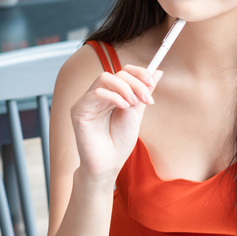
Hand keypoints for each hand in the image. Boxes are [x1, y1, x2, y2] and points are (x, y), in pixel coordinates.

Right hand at [69, 65, 160, 179]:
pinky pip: (96, 93)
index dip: (138, 73)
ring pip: (105, 78)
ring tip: (133, 104)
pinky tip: (123, 107)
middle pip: (116, 73)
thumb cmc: (119, 143)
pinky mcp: (78, 110)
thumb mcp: (136, 113)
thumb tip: (157, 71)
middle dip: (136, 83)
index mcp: (112, 94)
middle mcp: (98, 95)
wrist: (108, 164)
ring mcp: (87, 101)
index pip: (123, 72)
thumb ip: (143, 92)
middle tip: (146, 99)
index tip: (151, 82)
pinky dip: (113, 96)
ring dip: (124, 87)